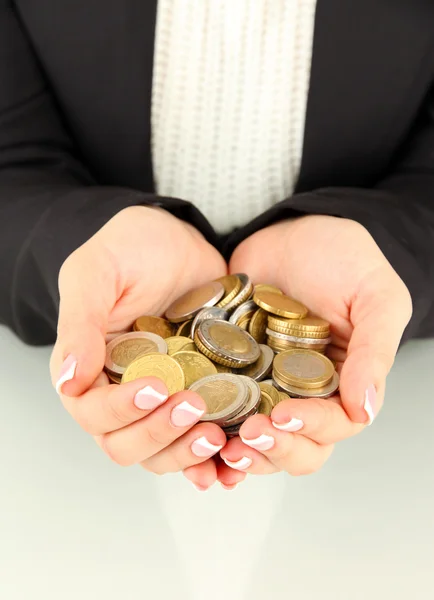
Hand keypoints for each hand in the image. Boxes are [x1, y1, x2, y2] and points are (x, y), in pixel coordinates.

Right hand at [50, 206, 226, 473]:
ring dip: (186, 453)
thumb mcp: (97, 272)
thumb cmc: (132, 248)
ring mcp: (161, 400)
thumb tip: (69, 380)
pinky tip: (231, 457)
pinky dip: (213, 458)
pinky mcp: (196, 396)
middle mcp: (120, 393)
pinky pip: (198, 439)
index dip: (121, 409)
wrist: (180, 240)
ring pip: (162, 452)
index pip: (93, 412)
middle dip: (159, 434)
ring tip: (217, 436)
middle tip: (194, 407)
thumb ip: (81, 323)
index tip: (156, 386)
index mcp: (87, 369)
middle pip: (126, 443)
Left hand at [184, 215, 411, 487]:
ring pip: (254, 436)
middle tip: (247, 434)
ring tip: (214, 443)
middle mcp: (303, 393)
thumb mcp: (375, 297)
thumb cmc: (343, 258)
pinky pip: (217, 406)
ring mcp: (263, 383)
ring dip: (237, 450)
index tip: (285, 415)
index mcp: (343, 383)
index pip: (334, 424)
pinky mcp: (228, 369)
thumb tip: (364, 409)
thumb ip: (374, 351)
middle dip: (272, 448)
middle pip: (294, 445)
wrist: (291, 229)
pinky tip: (189, 432)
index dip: (311, 429)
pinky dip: (206, 427)